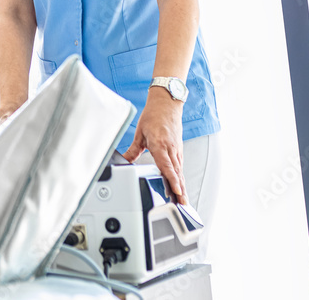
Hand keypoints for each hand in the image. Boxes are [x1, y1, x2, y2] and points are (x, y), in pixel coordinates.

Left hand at [122, 88, 187, 203]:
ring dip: (182, 187)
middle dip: (180, 190)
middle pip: (176, 173)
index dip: (172, 180)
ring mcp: (176, 150)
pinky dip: (181, 178)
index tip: (177, 191)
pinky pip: (179, 167)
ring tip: (183, 203)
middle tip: (183, 205)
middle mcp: (171, 149)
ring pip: (180, 172)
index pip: (167, 166)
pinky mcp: (178, 150)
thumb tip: (125, 161)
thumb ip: (133, 150)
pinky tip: (181, 188)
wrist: (167, 104)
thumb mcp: (140, 133)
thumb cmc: (154, 116)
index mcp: (160, 145)